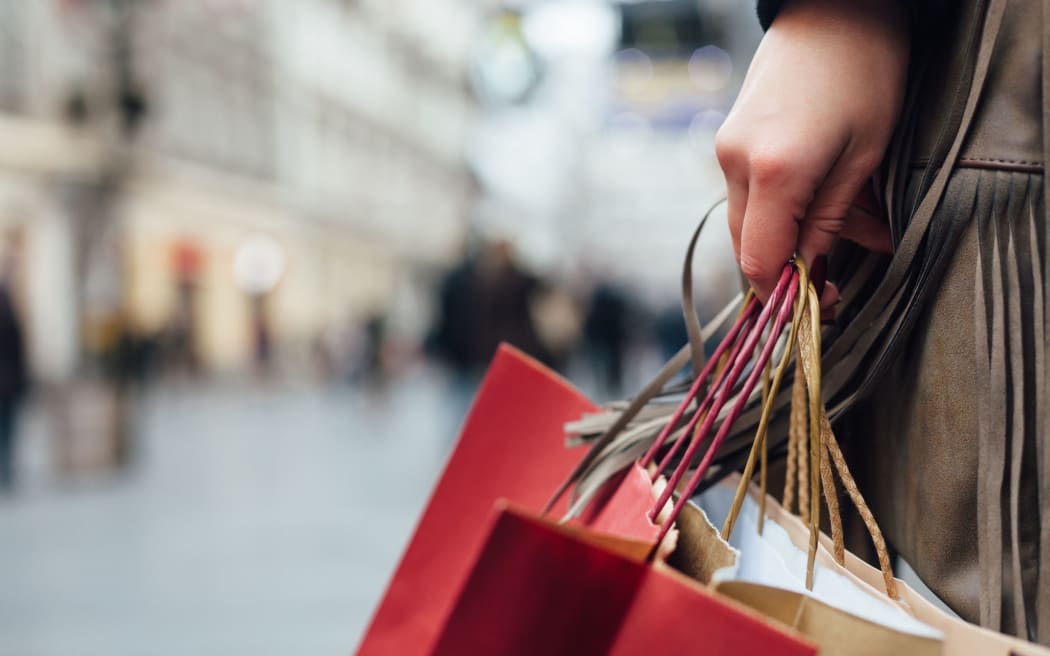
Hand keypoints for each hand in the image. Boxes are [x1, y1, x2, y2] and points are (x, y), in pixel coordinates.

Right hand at [715, 0, 908, 305]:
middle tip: (836, 281)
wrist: (832, 8)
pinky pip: (747, 195)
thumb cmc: (865, 71)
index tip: (819, 306)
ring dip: (788, 239)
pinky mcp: (728, 140)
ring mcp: (726, 150)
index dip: (784, 294)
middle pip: (745, 248)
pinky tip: (821, 202)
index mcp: (775, 171)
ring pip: (746, 223)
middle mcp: (736, 164)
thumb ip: (832, 221)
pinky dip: (780, 211)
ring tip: (847, 230)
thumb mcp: (865, 154)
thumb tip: (813, 274)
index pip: (759, 261)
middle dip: (788, 271)